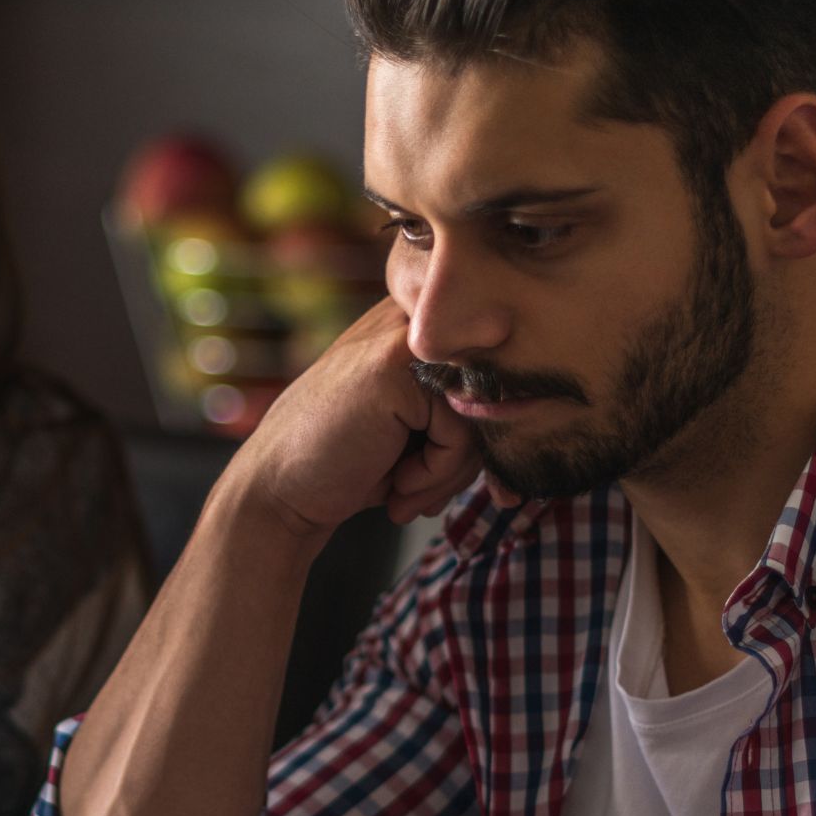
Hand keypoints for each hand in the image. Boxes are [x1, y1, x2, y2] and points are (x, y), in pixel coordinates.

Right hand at [226, 299, 495, 538]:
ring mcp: (402, 335)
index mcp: (419, 328)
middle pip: (495, 392)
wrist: (278, 493)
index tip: (477, 485)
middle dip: (470, 461)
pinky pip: (460, 432)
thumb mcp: (420, 431)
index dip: (489, 434)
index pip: (497, 375)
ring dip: (450, 474)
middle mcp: (413, 319)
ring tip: (404, 492)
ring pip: (482, 415)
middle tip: (424, 496)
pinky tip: (392, 484)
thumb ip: (469, 410)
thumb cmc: (349, 465)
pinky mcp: (395, 363)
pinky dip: (433, 473)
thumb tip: (537, 408)